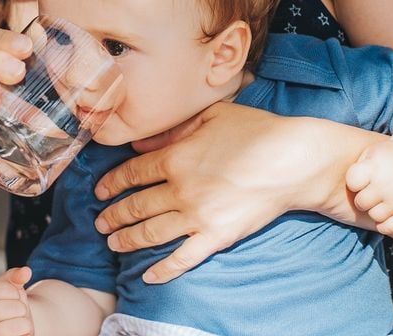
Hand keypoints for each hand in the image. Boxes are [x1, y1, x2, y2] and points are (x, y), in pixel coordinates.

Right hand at [0, 267, 33, 335]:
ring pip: (13, 326)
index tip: (13, 297)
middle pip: (7, 308)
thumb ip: (17, 276)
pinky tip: (18, 334)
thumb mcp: (13, 288)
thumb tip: (26, 271)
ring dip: (24, 323)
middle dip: (20, 309)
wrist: (15, 330)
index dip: (14, 292)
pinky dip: (24, 334)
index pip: (1, 288)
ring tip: (19, 324)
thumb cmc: (12, 307)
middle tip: (17, 313)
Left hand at [92, 102, 345, 282]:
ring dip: (128, 240)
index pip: (132, 173)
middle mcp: (180, 189)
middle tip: (100, 223)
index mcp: (175, 157)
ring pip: (151, 232)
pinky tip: (149, 276)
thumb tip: (139, 143)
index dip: (111, 183)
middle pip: (135, 206)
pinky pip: (183, 258)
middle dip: (113, 216)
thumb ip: (171, 131)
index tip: (99, 191)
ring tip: (113, 244)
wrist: (293, 160)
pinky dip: (164, 270)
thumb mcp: (209, 117)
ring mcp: (197, 216)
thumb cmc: (255, 131)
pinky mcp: (217, 237)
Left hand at [346, 140, 392, 234]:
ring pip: (375, 216)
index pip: (352, 183)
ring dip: (374, 210)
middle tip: (371, 190)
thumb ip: (356, 167)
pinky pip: (389, 228)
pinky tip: (386, 213)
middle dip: (362, 197)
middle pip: (361, 202)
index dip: (354, 181)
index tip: (362, 177)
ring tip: (379, 200)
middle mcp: (386, 186)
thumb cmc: (388, 157)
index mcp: (374, 168)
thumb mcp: (370, 153)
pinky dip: (384, 224)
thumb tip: (332, 181)